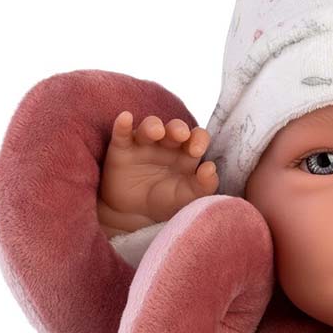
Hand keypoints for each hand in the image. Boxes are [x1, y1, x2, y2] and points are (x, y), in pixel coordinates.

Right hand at [97, 112, 218, 234]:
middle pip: (175, 128)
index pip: (197, 137)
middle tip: (181, 135)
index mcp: (186, 154)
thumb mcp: (186, 197)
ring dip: (153, 125)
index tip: (197, 150)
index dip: (199, 138)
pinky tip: (125, 118)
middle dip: (178, 128)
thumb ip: (204, 185)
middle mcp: (167, 144)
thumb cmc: (164, 201)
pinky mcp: (122, 148)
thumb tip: (210, 168)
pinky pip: (122, 133)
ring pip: (149, 126)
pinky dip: (123, 125)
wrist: (132, 214)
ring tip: (156, 131)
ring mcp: (144, 144)